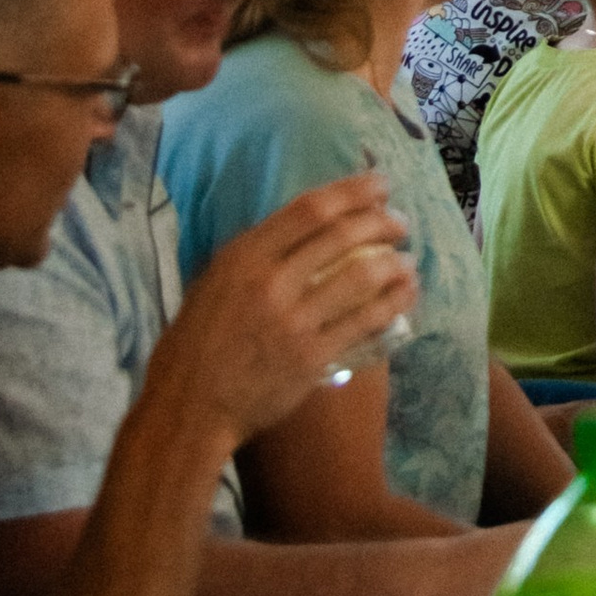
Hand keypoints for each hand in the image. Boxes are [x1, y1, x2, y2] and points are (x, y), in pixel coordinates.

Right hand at [144, 174, 415, 448]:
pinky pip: (365, 321)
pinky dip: (394, 302)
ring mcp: (293, 322)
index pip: (310, 209)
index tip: (381, 184)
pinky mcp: (311, 357)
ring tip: (408, 261)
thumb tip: (309, 223)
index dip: (354, 191)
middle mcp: (270, 284)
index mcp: (243, 259)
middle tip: (400, 224)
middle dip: (383, 222)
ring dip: (396, 263)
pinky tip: (405, 294)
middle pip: (343, 236)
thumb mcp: (213, 284)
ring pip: (363, 277)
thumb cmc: (196, 346)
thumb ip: (258, 254)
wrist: (187, 412)